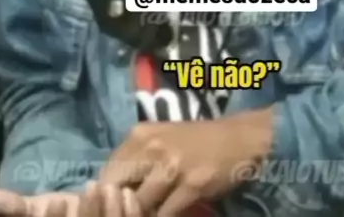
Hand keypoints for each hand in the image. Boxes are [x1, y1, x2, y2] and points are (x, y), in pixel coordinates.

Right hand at [0, 185, 141, 216]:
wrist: (92, 212)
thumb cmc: (62, 214)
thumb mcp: (37, 211)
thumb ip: (16, 208)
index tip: (54, 200)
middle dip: (88, 214)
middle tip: (89, 186)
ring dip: (112, 212)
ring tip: (109, 187)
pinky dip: (133, 212)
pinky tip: (127, 193)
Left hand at [99, 108, 273, 216]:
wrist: (239, 138)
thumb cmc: (196, 141)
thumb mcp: (160, 140)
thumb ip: (135, 160)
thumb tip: (109, 192)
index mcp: (139, 136)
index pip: (106, 173)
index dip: (104, 196)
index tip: (109, 208)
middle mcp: (151, 147)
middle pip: (116, 189)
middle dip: (118, 208)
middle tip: (126, 214)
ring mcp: (171, 166)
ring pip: (138, 205)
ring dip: (141, 215)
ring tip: (149, 214)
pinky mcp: (191, 184)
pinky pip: (164, 214)